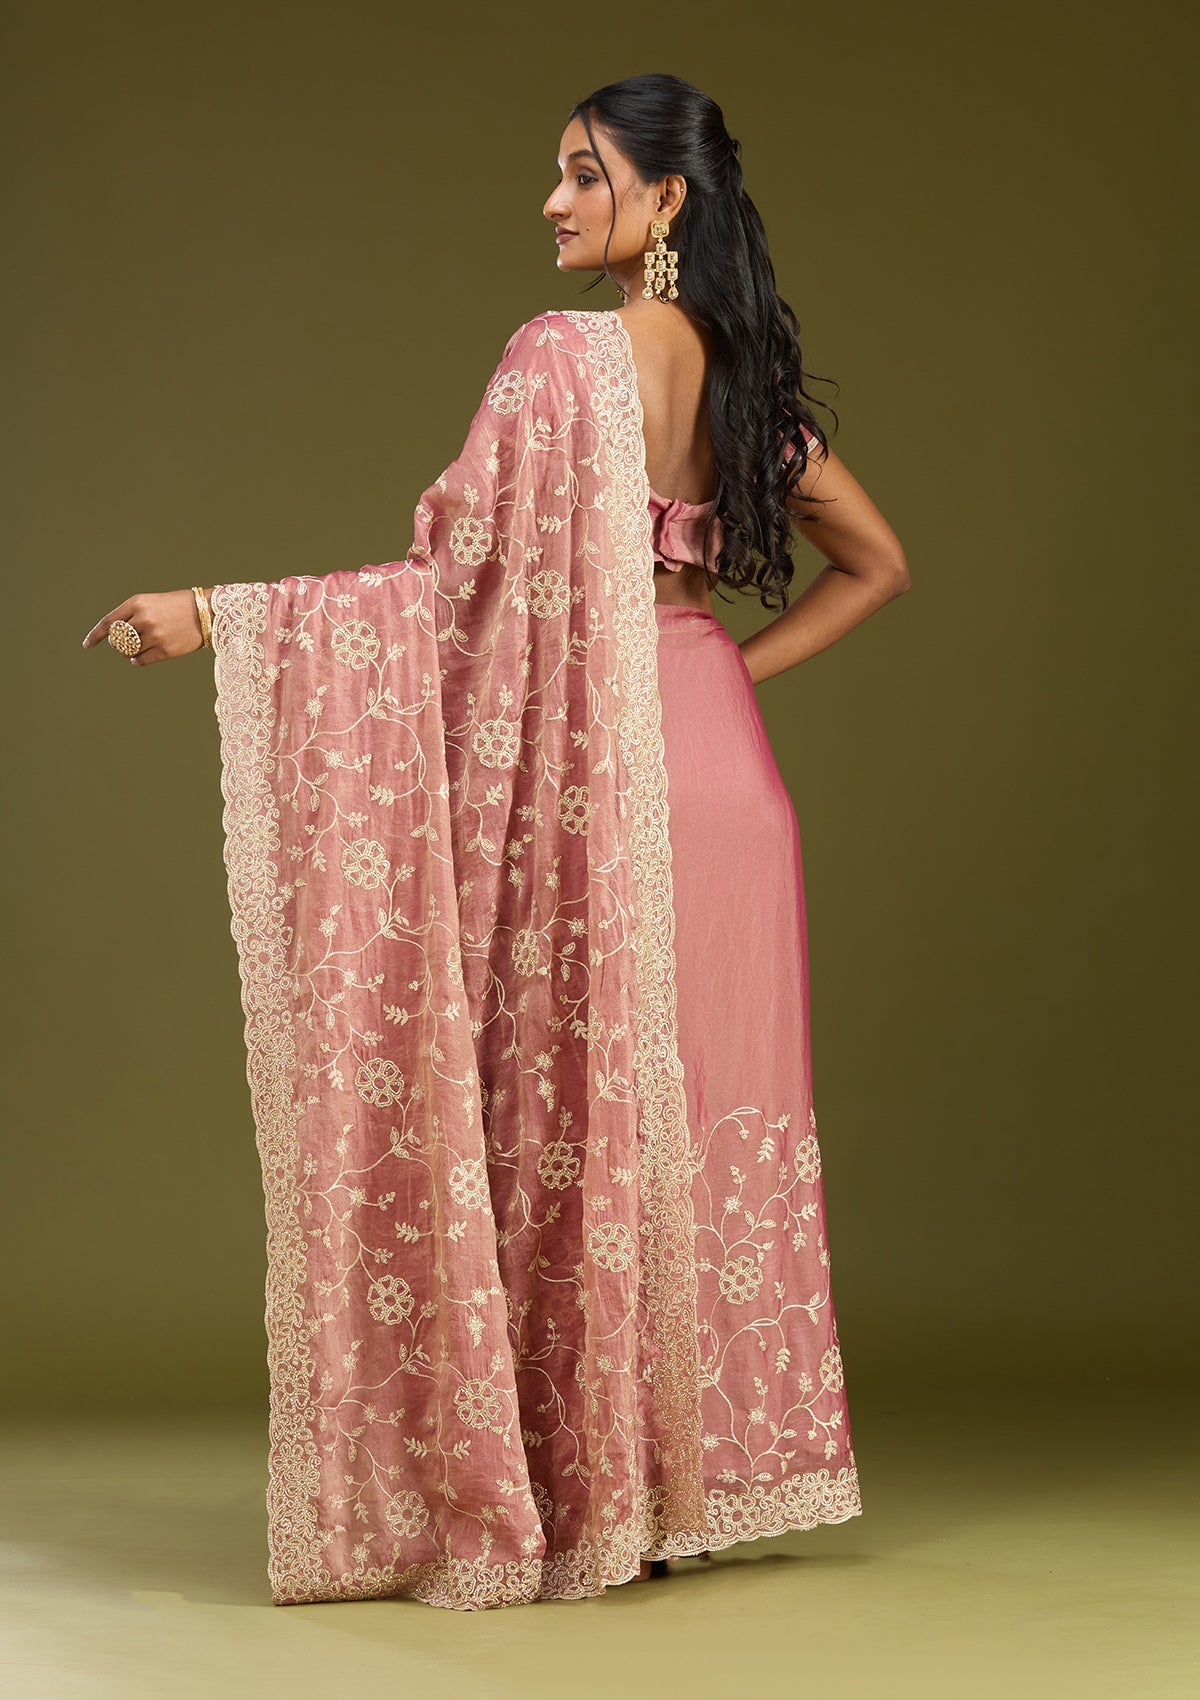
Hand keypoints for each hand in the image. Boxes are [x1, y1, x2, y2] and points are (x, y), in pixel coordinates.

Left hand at [81, 588, 210, 664]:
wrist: (207, 613)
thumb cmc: (176, 607)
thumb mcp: (151, 603)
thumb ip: (131, 616)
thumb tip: (113, 639)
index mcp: (137, 603)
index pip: (108, 623)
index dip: (95, 636)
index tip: (87, 645)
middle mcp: (143, 618)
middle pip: (116, 640)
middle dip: (118, 643)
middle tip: (128, 641)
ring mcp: (154, 635)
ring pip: (127, 651)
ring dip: (129, 651)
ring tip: (140, 645)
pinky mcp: (165, 650)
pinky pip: (139, 660)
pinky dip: (136, 659)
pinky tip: (142, 655)